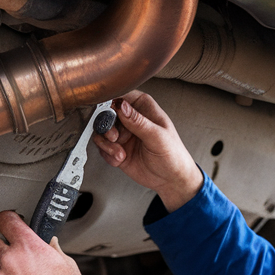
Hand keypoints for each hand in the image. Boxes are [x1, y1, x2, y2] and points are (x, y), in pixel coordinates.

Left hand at [0, 210, 89, 274]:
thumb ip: (53, 250)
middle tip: (15, 254)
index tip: (9, 221)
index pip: (6, 220)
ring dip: (6, 272)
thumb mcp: (67, 265)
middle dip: (1, 246)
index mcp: (28, 246)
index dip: (7, 219)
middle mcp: (10, 260)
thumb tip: (50, 244)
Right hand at [94, 91, 203, 211]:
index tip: (108, 111)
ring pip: (101, 130)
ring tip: (119, 152)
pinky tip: (120, 159)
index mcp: (143, 107)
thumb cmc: (172, 155)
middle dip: (106, 126)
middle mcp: (131, 118)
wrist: (170, 179)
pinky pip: (102, 147)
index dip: (111, 101)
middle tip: (114, 137)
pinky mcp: (116, 148)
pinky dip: (108, 154)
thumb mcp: (157, 137)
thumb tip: (122, 106)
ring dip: (107, 143)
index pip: (122, 95)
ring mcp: (122, 133)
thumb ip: (139, 122)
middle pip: (106, 112)